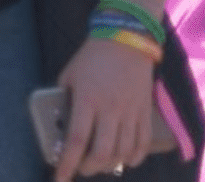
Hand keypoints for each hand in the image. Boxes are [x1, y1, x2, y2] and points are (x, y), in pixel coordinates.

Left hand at [55, 38, 154, 181]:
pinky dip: (134, 158)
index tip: (59, 179)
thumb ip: (64, 97)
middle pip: (102, 153)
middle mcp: (111, 108)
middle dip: (89, 168)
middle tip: (82, 168)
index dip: (67, 164)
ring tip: (101, 163)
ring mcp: (131, 110)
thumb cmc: (93, 55)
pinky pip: (143, 143)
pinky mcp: (145, 110)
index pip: (77, 140)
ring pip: (123, 152)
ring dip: (110, 165)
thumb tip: (59, 120)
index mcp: (88, 98)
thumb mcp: (70, 73)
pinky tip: (126, 159)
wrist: (127, 37)